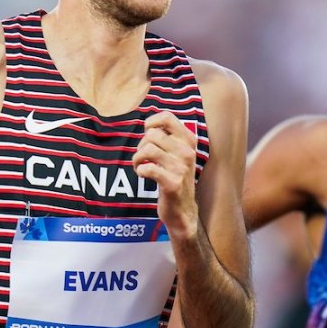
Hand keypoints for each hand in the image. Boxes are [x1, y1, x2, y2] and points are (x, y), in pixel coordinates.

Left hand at [133, 111, 198, 238]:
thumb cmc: (175, 178)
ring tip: (139, 165)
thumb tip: (148, 124)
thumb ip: (168, 138)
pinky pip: (147, 168)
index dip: (151, 122)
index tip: (147, 135)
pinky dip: (139, 170)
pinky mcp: (172, 183)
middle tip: (142, 157)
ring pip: (148, 149)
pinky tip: (143, 175)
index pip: (167, 117)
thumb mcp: (178, 154)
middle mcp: (187, 152)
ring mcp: (181, 168)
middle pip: (152, 134)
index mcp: (189, 141)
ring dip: (137, 158)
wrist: (183, 210)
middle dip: (141, 145)